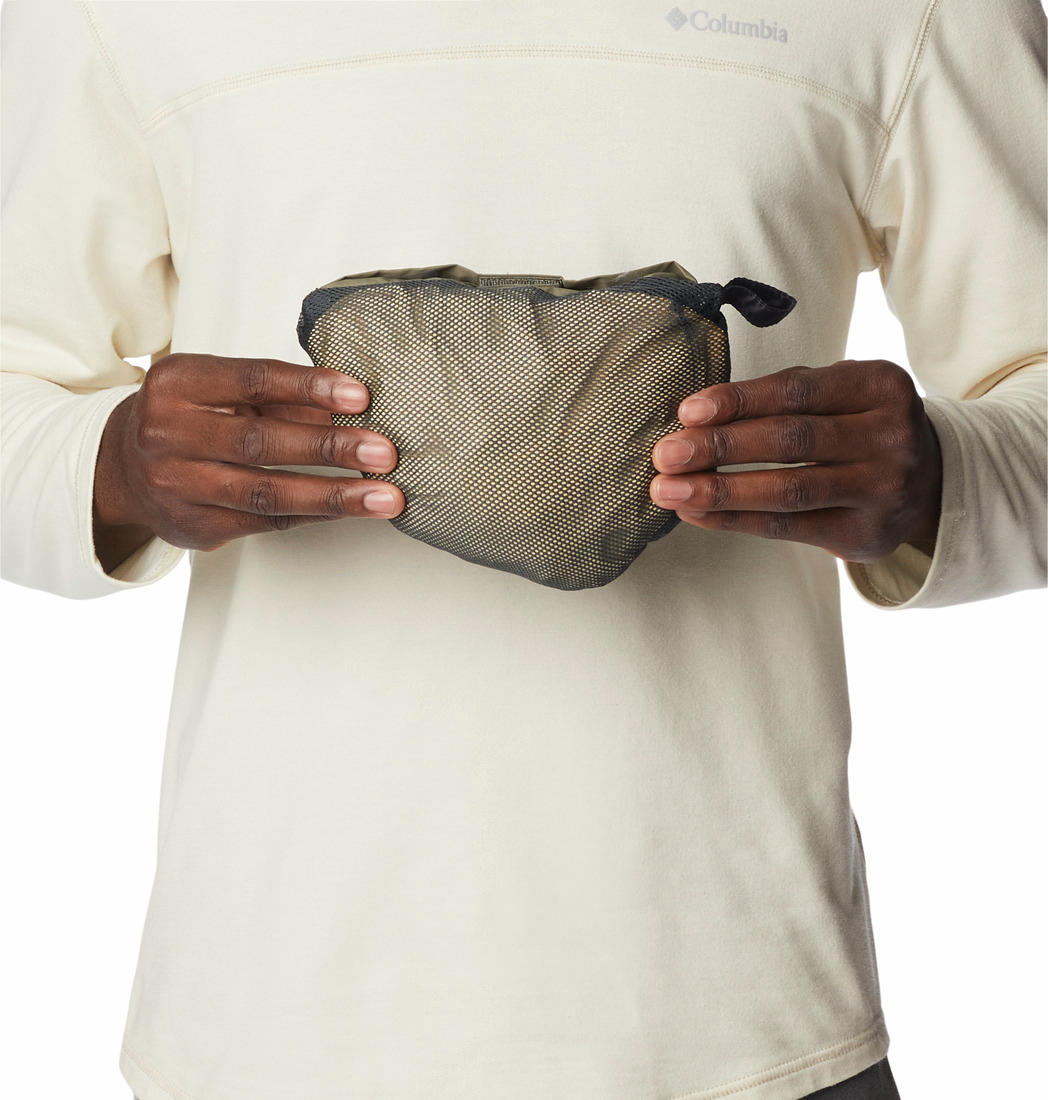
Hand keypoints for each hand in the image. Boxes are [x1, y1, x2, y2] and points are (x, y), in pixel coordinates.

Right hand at [93, 353, 405, 555]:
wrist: (123, 471)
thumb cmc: (187, 419)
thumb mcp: (218, 390)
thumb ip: (276, 395)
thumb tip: (352, 405)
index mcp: (177, 385)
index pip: (251, 381)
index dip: (308, 388)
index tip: (359, 396)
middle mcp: (169, 436)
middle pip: (260, 442)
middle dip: (329, 448)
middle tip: (383, 451)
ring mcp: (177, 487)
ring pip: (266, 493)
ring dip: (335, 496)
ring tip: (384, 497)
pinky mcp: (195, 527)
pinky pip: (266, 523)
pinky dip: (314, 514)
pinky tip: (351, 509)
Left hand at [649, 360, 943, 563]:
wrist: (928, 484)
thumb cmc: (859, 428)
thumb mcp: (841, 395)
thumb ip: (783, 399)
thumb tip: (695, 419)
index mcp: (880, 385)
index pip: (797, 390)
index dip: (738, 400)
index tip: (688, 412)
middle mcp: (890, 436)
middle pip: (791, 440)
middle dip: (720, 447)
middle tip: (666, 454)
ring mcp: (883, 489)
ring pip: (789, 490)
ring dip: (720, 491)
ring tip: (670, 490)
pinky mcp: (865, 534)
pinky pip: (788, 527)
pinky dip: (735, 520)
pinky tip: (696, 514)